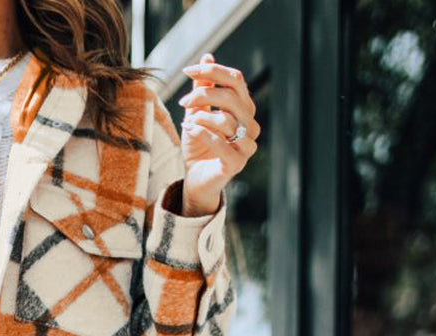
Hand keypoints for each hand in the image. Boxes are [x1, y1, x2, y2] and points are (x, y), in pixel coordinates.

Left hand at [178, 53, 259, 215]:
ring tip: (187, 122)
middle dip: (203, 95)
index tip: (187, 70)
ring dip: (201, 117)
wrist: (196, 179)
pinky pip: (220, 143)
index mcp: (246, 109)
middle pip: (231, 97)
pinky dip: (202, 134)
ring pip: (226, 120)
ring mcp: (247, 147)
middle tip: (183, 102)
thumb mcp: (198, 112)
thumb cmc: (199, 145)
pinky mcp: (236, 165)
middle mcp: (251, 126)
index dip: (213, 71)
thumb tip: (207, 56)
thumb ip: (203, 87)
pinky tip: (190, 131)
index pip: (236, 80)